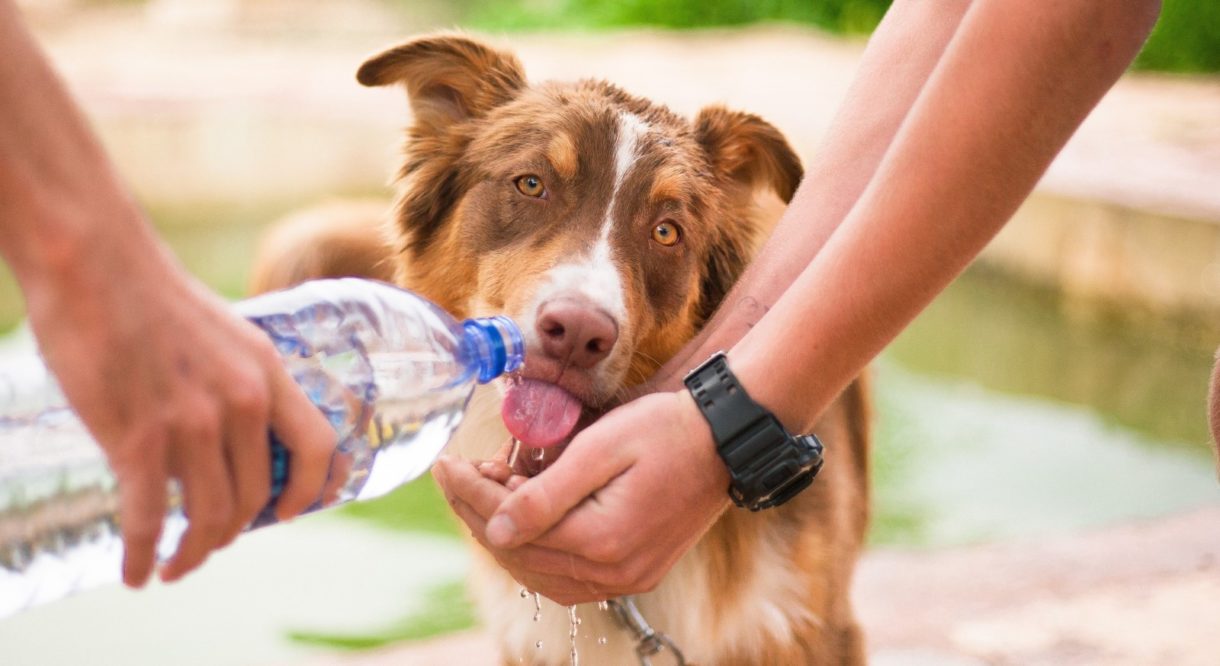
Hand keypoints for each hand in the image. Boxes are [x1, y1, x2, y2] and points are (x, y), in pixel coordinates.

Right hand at [21, 224, 334, 586]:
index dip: (312, 490)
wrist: (94, 263)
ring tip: (174, 566)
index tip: (289, 514)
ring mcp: (192, 423)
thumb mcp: (225, 334)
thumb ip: (238, 382)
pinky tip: (135, 573)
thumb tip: (233, 433)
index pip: (317, 446)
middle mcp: (241, 402)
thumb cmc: (152, 296)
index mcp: (267, 372)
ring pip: (209, 516)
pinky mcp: (137, 438)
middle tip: (209, 543)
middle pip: (256, 496)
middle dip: (234, 532)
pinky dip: (143, 556)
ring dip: (193, 553)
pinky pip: (149, 520)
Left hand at [433, 389, 728, 604]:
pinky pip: (569, 577)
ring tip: (488, 490)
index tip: (445, 464)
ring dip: (505, 535)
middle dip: (480, 513)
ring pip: (540, 573)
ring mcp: (627, 578)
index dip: (471, 494)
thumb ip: (546, 494)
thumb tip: (494, 529)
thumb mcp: (601, 448)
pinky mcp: (636, 572)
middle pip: (521, 555)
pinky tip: (523, 520)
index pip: (512, 527)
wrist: (725, 440)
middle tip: (459, 474)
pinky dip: (537, 551)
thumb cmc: (666, 430)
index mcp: (602, 540)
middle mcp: (614, 572)